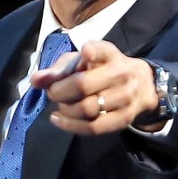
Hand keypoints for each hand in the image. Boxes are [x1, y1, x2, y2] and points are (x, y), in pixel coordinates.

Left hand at [30, 40, 160, 134]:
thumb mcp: (82, 61)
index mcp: (110, 54)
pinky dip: (71, 126)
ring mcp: (125, 98)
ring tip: (60, 106)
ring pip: (87, 109)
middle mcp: (121, 74)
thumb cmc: (103, 70)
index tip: (85, 53)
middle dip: (59, 91)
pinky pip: (93, 128)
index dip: (92, 52)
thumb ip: (58, 69)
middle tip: (53, 93)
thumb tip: (35, 80)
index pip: (103, 50)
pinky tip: (59, 120)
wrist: (141, 86)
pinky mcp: (123, 119)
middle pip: (83, 85)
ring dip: (65, 109)